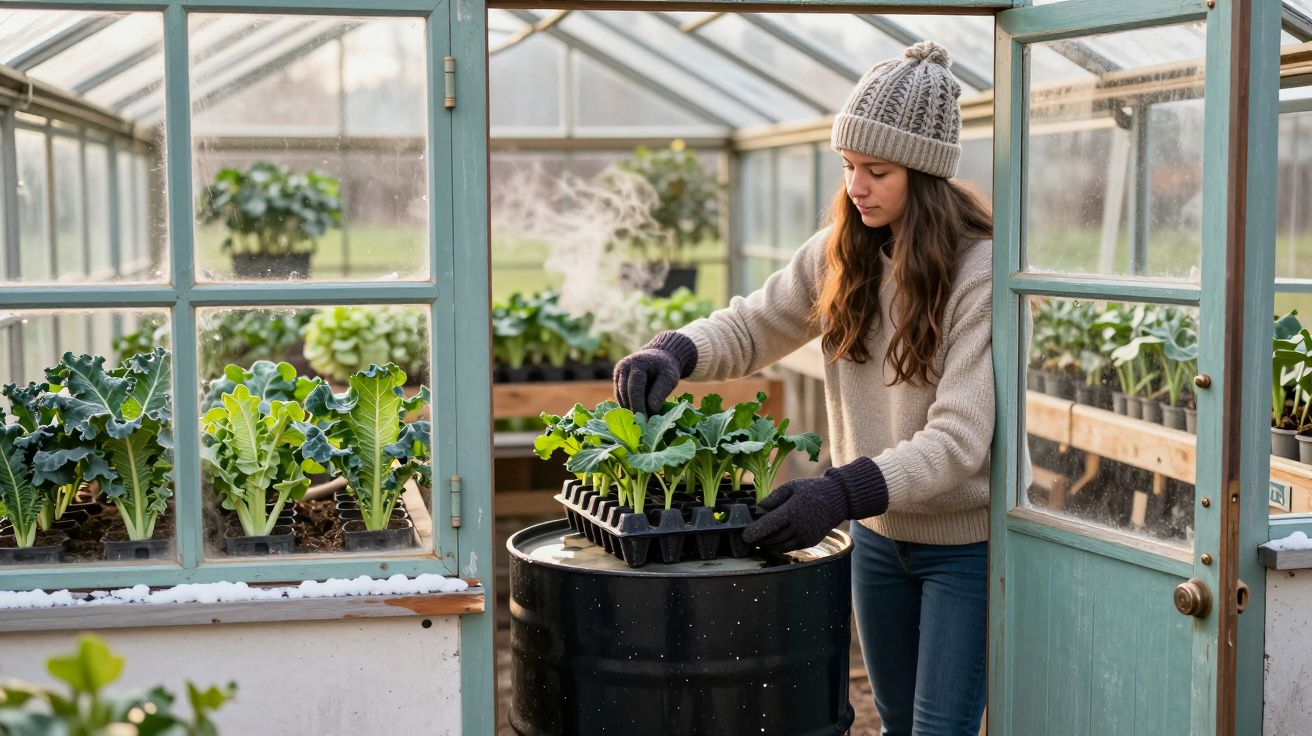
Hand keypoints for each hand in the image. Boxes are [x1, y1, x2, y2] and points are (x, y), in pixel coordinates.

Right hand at [613, 332, 696, 414]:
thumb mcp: (669, 378)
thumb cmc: (666, 369)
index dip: (638, 406)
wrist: (659, 357)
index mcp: (638, 363)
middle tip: (641, 426)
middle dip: (633, 410)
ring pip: (621, 396)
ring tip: (641, 422)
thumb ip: (660, 393)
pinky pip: (620, 397)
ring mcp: (618, 373)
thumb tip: (651, 411)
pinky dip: (627, 406)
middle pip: (625, 393)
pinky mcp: (616, 380)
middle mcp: (624, 366)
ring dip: (629, 410)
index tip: (644, 421)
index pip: (635, 388)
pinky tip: (636, 414)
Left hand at [742, 457, 889, 552]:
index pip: (769, 525)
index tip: (744, 537)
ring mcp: (806, 536)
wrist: (838, 499)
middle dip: (759, 540)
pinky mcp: (810, 542)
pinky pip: (790, 547)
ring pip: (780, 545)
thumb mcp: (792, 486)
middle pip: (772, 538)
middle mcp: (799, 526)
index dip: (754, 533)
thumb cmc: (812, 489)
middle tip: (749, 538)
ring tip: (758, 541)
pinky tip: (772, 542)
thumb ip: (774, 497)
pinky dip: (779, 546)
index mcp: (793, 510)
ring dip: (767, 545)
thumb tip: (758, 508)